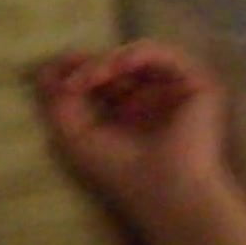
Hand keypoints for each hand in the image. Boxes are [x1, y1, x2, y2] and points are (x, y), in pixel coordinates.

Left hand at [35, 39, 230, 216]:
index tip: (56, 79)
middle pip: (115, 64)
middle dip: (87, 67)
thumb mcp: (73, 134)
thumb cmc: (119, 171)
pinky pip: (162, 53)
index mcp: (126, 112)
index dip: (75, 72)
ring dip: (105, 62)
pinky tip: (113, 68)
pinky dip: (132, 55)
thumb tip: (47, 68)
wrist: (164, 191)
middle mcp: (152, 99)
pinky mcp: (198, 82)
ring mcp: (175, 89)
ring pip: (135, 56)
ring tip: (88, 79)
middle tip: (71, 82)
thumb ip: (57, 100)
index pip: (100, 79)